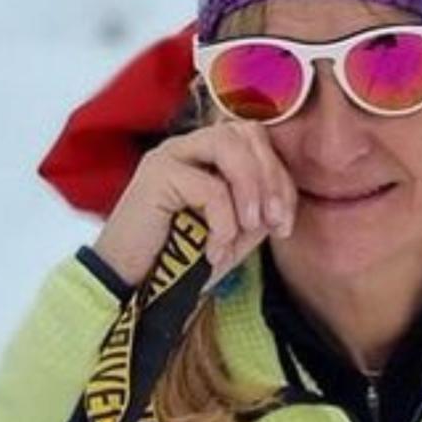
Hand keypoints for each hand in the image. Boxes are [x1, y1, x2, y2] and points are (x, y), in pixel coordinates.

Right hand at [91, 121, 296, 288]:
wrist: (137, 289)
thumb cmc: (182, 262)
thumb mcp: (235, 234)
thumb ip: (259, 208)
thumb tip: (282, 198)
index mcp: (208, 156)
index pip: (257, 141)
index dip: (281, 178)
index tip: (284, 226)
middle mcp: (188, 147)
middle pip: (246, 132)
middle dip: (271, 178)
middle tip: (274, 222)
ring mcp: (170, 155)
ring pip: (228, 144)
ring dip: (251, 189)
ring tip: (249, 228)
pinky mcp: (156, 173)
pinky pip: (209, 186)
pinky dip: (223, 222)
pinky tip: (213, 250)